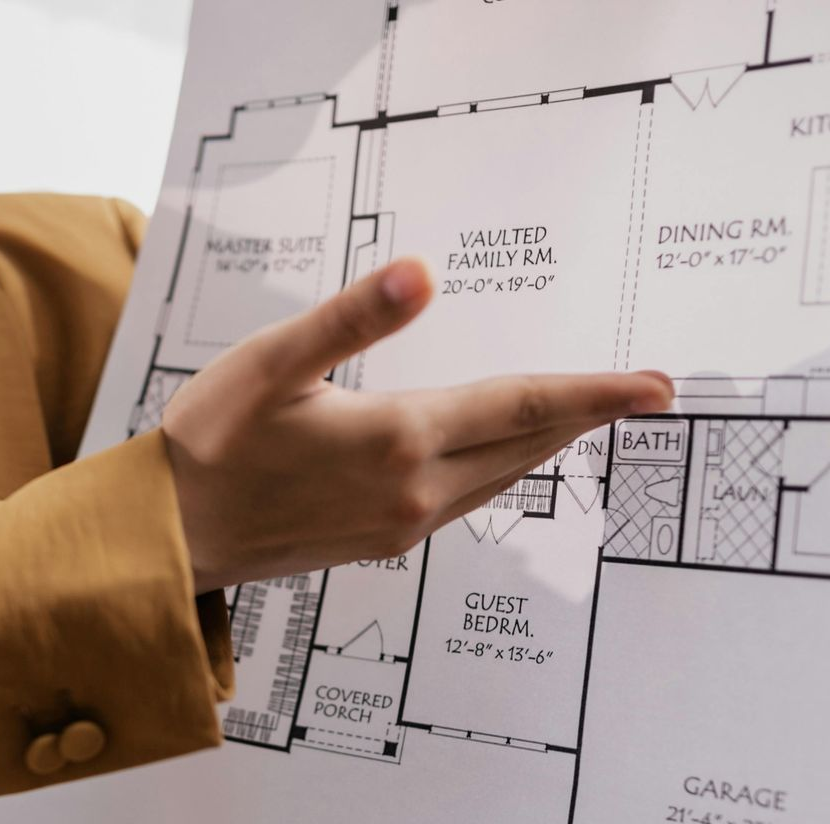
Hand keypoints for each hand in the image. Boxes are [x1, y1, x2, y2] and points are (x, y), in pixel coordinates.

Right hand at [162, 257, 674, 592]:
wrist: (172, 538)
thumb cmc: (211, 442)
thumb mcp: (272, 363)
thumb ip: (352, 318)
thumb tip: (421, 275)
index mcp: (398, 439)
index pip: (523, 405)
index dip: (596, 392)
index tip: (657, 384)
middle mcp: (414, 491)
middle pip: (528, 444)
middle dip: (591, 414)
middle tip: (649, 392)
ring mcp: (402, 524)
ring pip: (503, 475)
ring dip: (551, 442)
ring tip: (591, 413)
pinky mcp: (383, 542)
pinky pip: (468, 498)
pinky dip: (505, 467)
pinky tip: (506, 451)